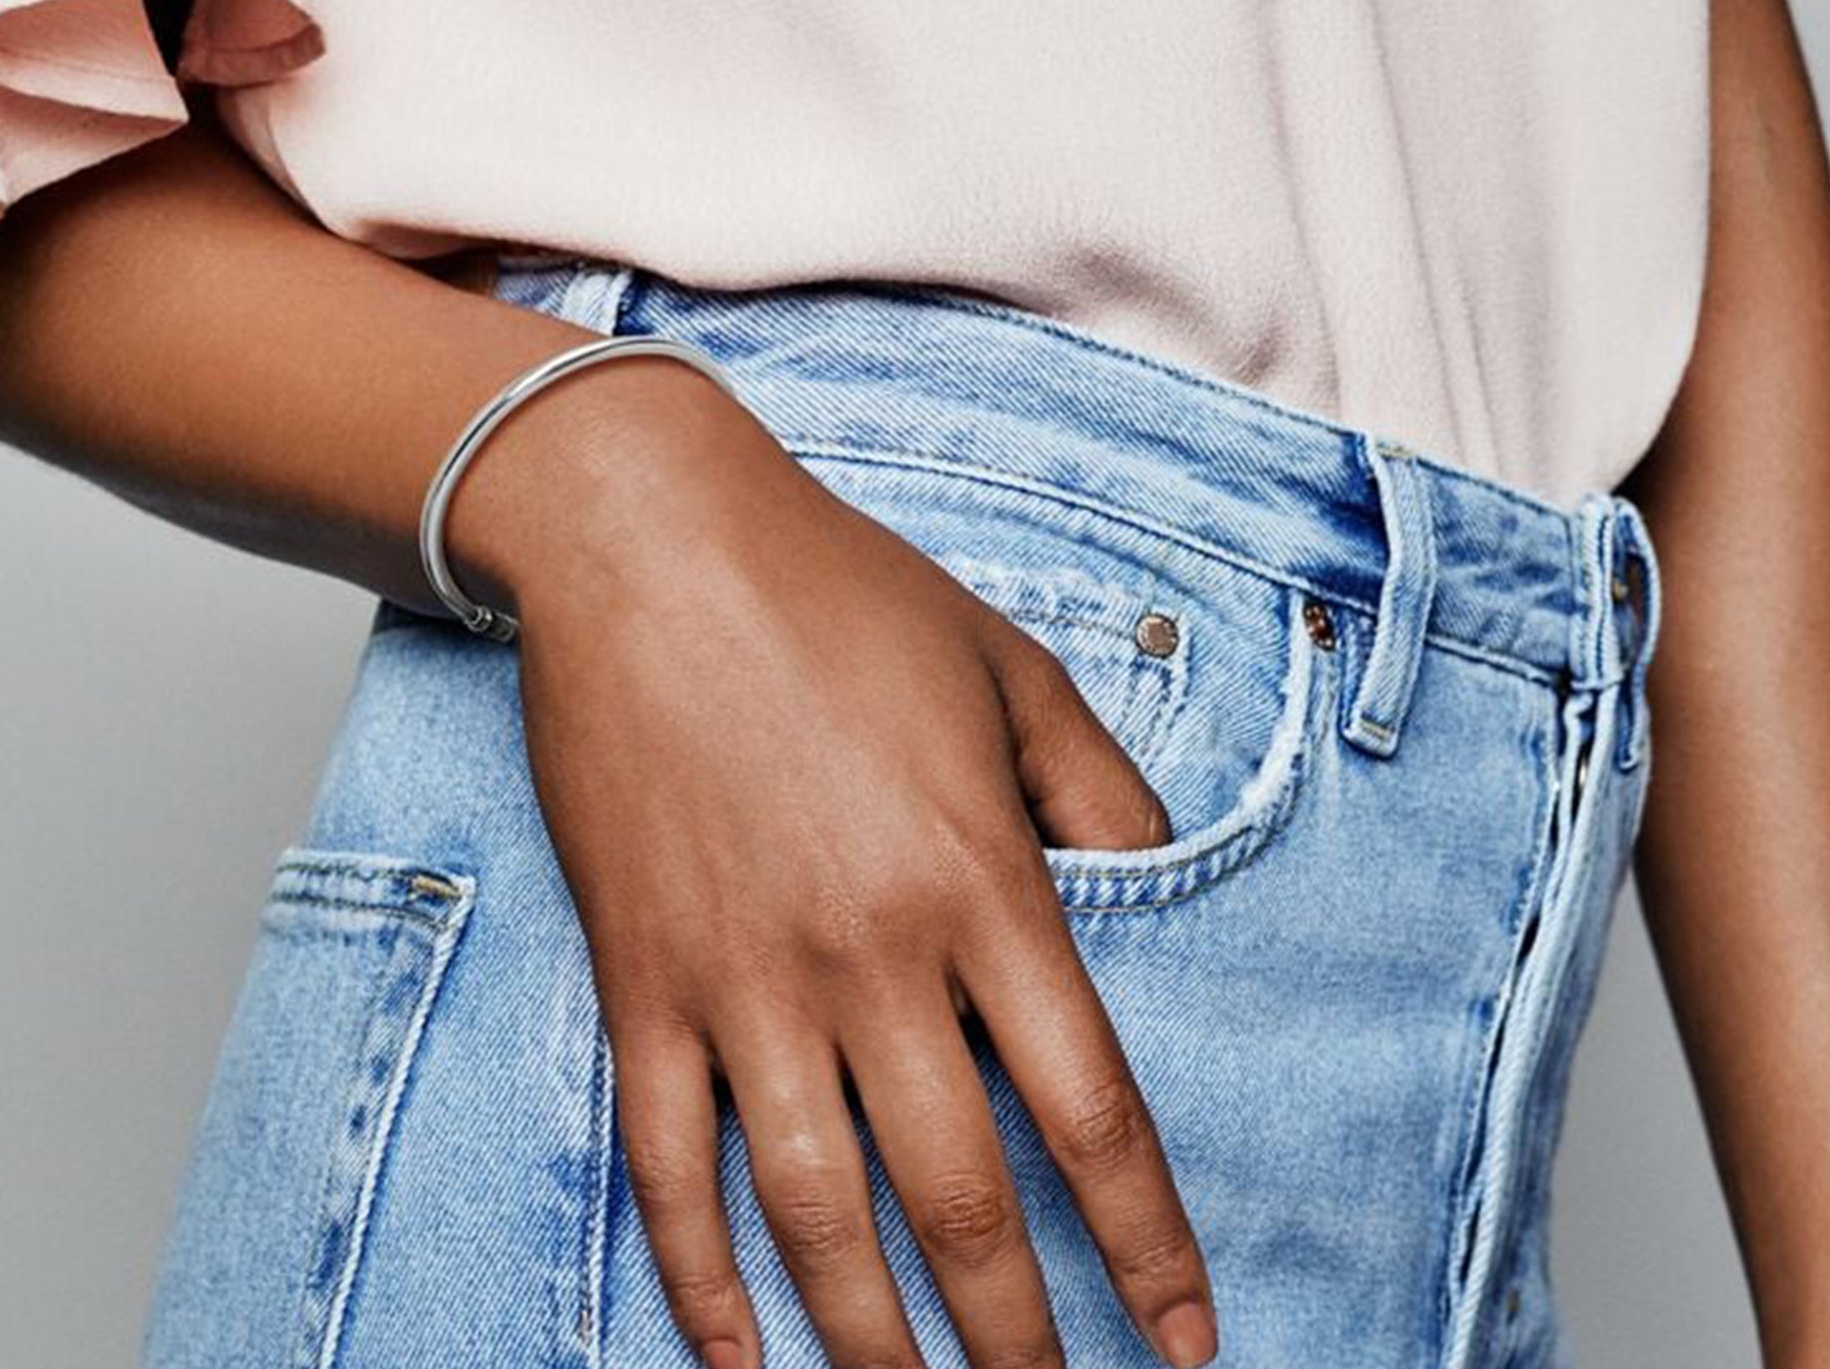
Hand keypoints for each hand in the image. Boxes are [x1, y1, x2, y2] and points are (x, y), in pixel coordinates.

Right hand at [473, 362, 1219, 1368]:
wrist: (651, 540)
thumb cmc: (842, 595)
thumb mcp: (1015, 672)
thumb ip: (1103, 798)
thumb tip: (1159, 901)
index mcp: (978, 883)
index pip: (1089, 1112)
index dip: (1146, 1244)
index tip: (1187, 1334)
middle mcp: (866, 955)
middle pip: (956, 1195)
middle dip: (1016, 1335)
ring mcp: (741, 977)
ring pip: (810, 1208)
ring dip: (866, 1339)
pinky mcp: (642, 976)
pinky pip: (664, 1156)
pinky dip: (695, 1270)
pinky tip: (735, 1348)